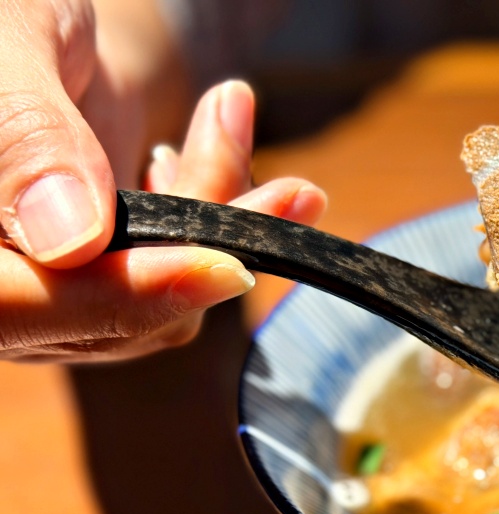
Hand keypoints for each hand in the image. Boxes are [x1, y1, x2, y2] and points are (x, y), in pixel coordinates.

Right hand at [0, 1, 324, 361]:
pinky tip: (207, 149)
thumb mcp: (6, 42)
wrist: (26, 22)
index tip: (224, 265)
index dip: (122, 297)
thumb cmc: (4, 15)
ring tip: (227, 115)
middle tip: (290, 185)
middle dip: (208, 248)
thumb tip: (72, 241)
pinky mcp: (90, 286)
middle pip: (105, 318)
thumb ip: (28, 136)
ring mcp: (37, 296)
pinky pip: (168, 289)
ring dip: (221, 228)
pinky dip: (213, 227)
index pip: (15, 310)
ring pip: (154, 312)